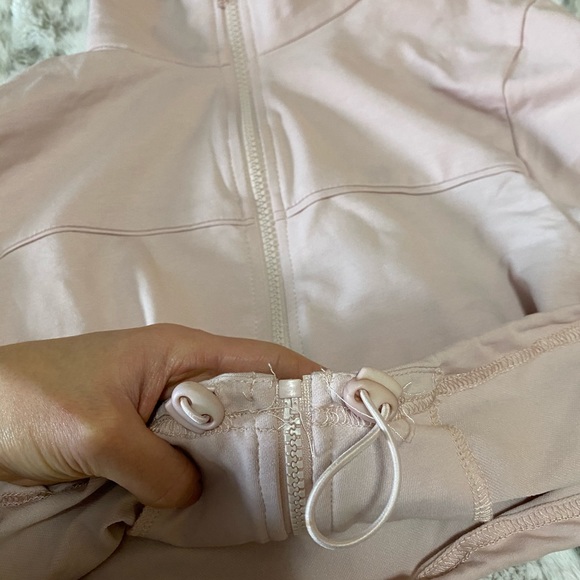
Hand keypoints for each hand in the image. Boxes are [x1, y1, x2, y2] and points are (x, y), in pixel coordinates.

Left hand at [0, 325, 319, 507]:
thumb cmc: (35, 400)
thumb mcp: (100, 433)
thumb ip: (157, 465)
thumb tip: (193, 492)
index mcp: (178, 351)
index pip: (256, 357)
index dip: (300, 375)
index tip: (339, 400)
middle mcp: (178, 374)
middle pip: (245, 395)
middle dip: (280, 421)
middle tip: (316, 456)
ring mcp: (160, 405)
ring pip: (218, 429)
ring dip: (242, 452)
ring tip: (279, 480)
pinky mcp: (144, 433)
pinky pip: (189, 452)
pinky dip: (208, 470)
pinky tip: (221, 492)